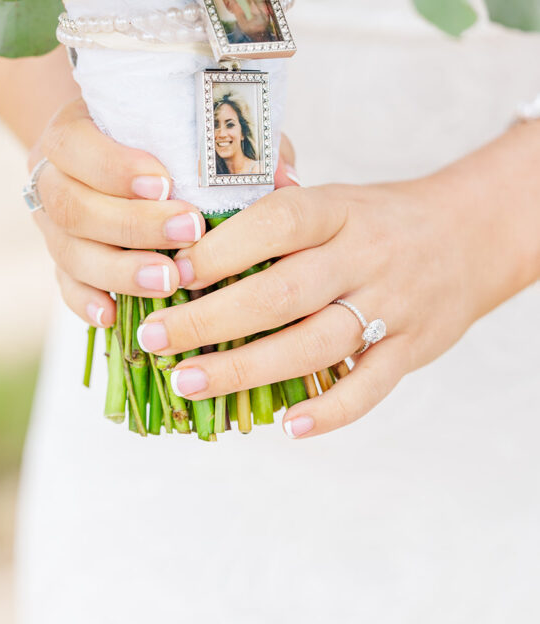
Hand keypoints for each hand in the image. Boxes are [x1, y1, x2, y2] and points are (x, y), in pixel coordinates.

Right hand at [27, 99, 299, 328]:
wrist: (122, 159)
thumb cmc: (171, 143)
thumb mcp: (203, 131)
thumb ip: (236, 147)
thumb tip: (285, 178)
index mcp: (77, 129)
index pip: (76, 143)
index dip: (114, 166)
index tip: (166, 184)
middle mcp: (53, 176)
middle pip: (70, 204)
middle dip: (130, 223)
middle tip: (187, 234)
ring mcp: (52, 224)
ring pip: (67, 251)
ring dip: (118, 268)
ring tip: (167, 281)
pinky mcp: (61, 263)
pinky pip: (64, 286)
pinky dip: (87, 302)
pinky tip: (114, 314)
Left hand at [136, 152, 529, 439]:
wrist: (470, 236)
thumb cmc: (377, 219)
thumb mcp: (333, 198)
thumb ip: (276, 210)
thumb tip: (192, 222)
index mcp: (339, 211)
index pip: (278, 222)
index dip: (224, 248)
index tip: (174, 270)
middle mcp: (365, 257)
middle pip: (283, 294)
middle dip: (210, 319)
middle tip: (154, 336)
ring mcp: (391, 307)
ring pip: (315, 345)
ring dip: (246, 368)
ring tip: (188, 381)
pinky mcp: (412, 349)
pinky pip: (371, 387)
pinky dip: (331, 411)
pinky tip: (287, 425)